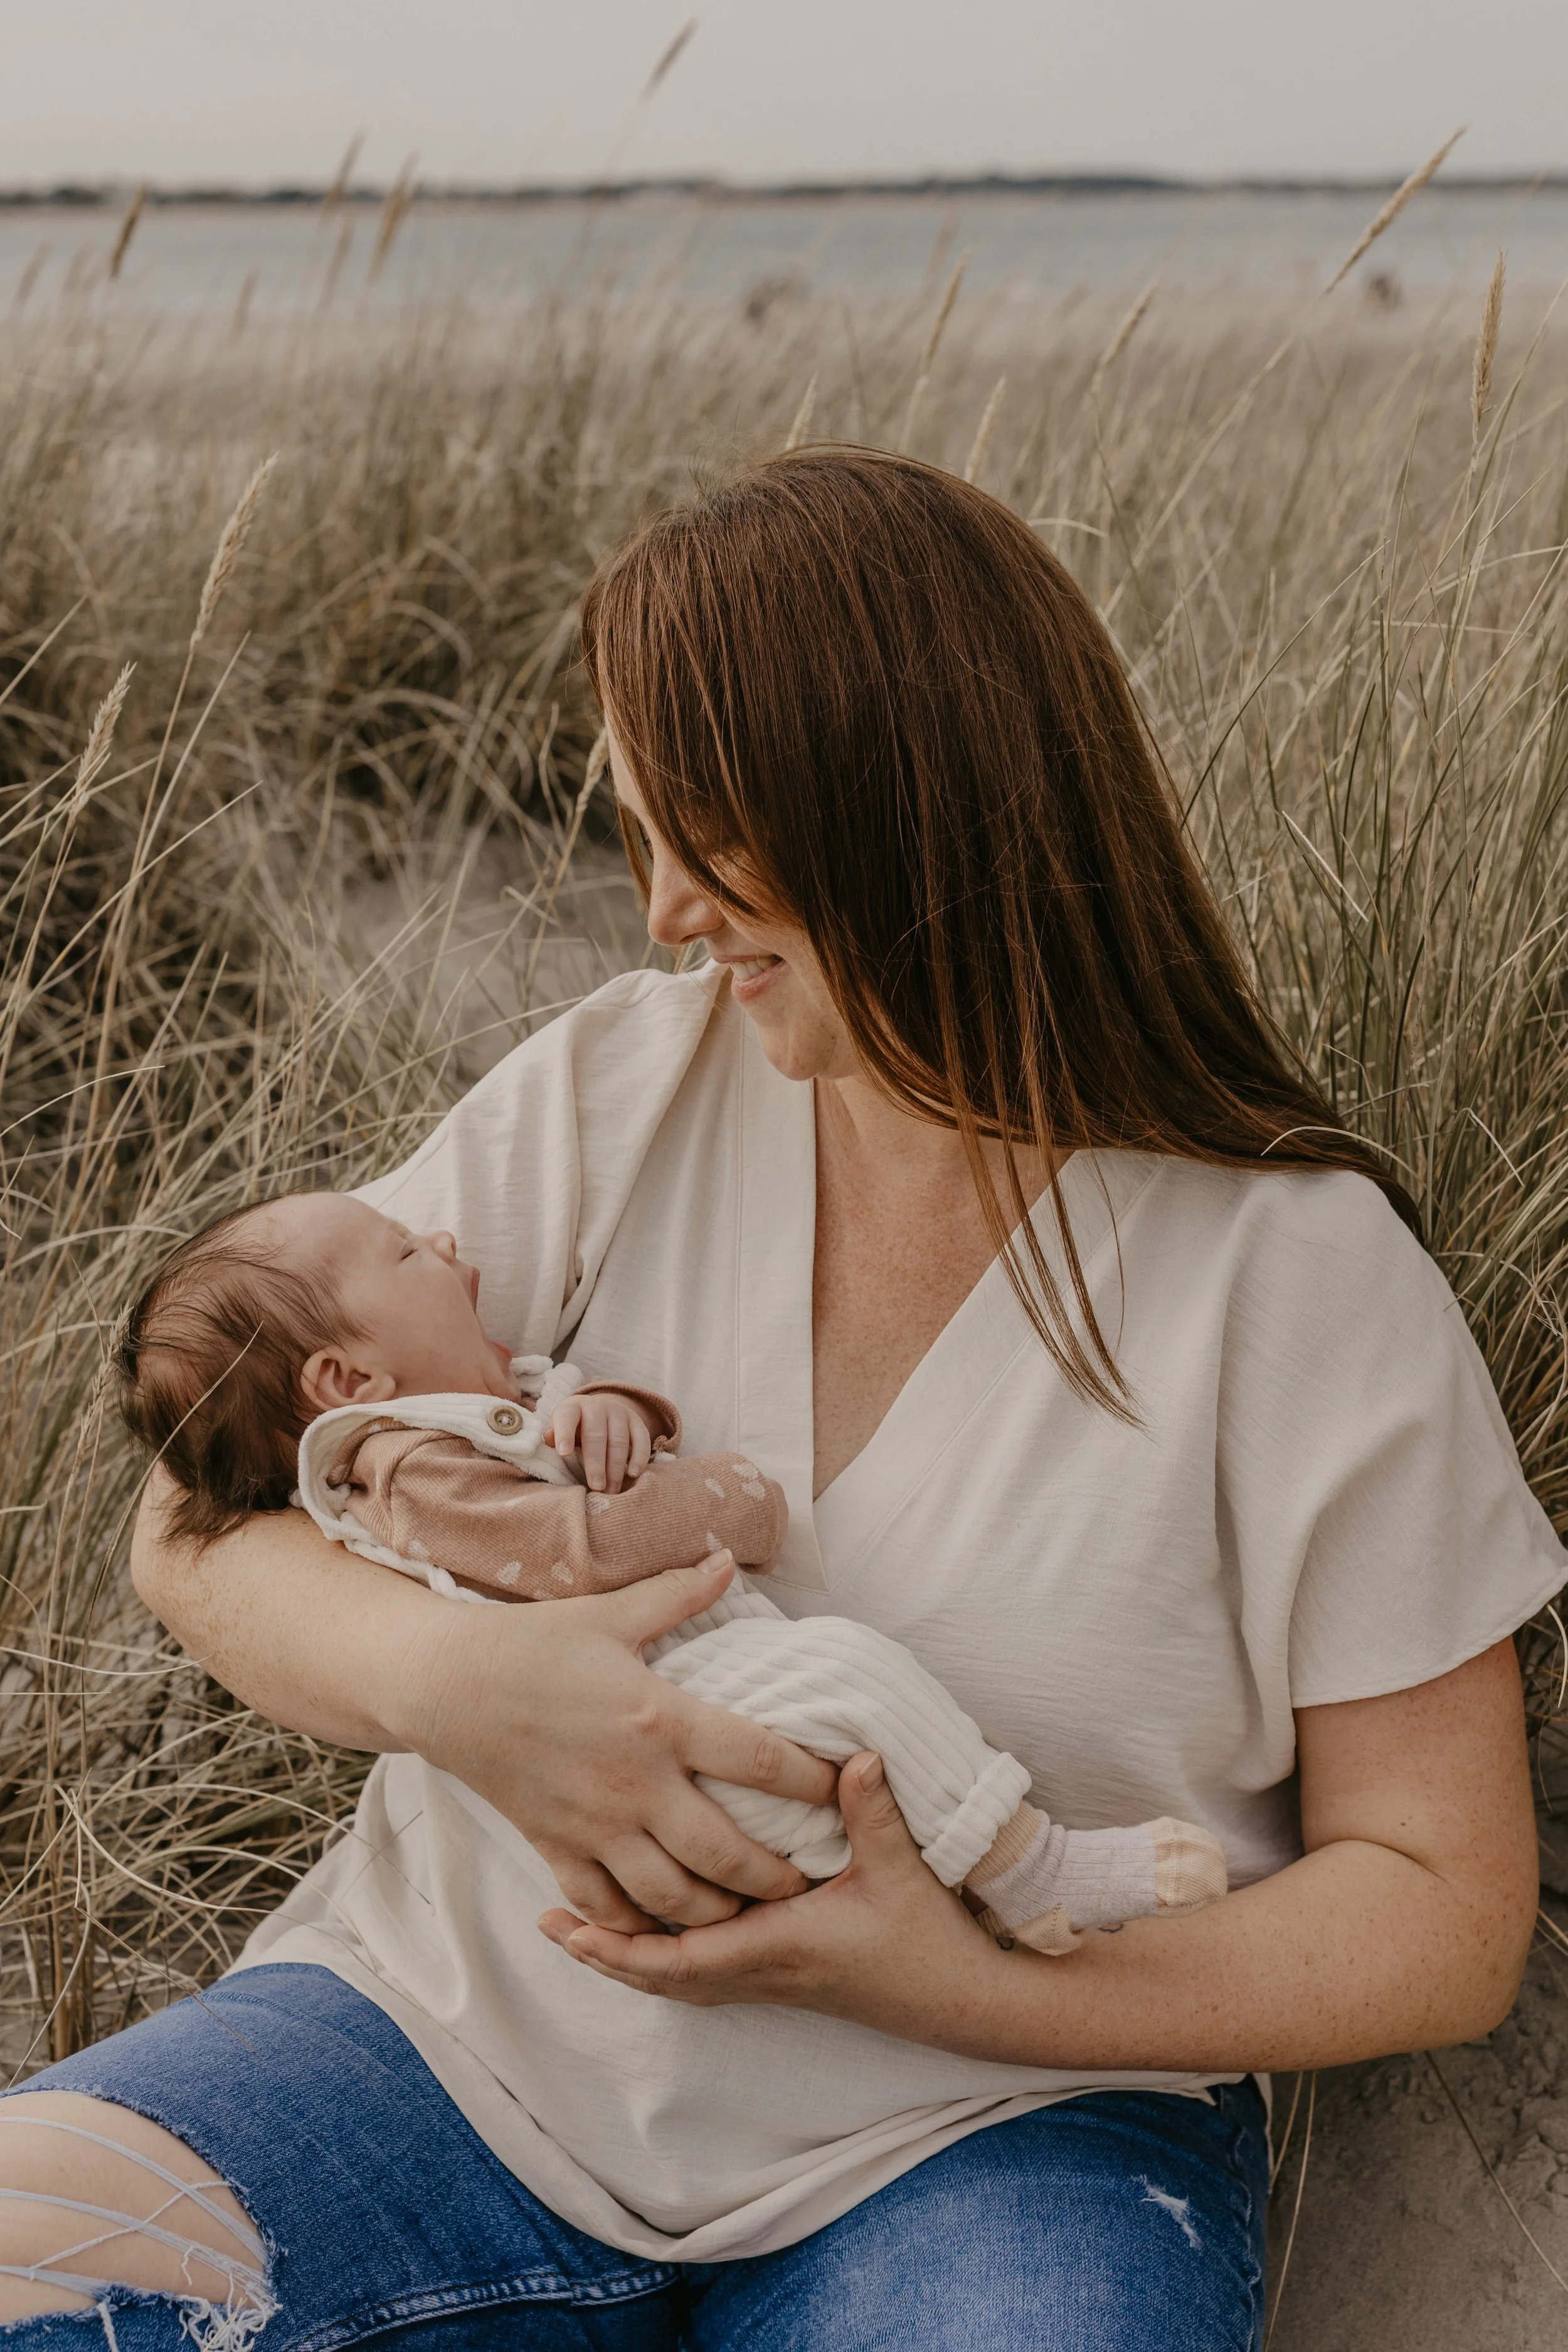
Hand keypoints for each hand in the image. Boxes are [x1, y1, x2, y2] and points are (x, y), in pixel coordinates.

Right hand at [411, 1551, 839, 1931]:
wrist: (446, 1686)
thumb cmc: (533, 1644)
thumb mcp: (610, 1612)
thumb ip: (679, 1593)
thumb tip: (732, 1558)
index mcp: (660, 1719)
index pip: (758, 1759)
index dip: (812, 1780)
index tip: (844, 1787)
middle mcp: (635, 1784)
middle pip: (726, 1852)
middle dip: (776, 1875)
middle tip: (809, 1878)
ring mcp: (595, 1826)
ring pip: (672, 1896)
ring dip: (718, 1912)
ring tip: (749, 1910)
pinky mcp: (557, 1849)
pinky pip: (607, 1908)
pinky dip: (641, 1928)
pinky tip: (669, 1928)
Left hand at [539, 1751, 1010, 2047]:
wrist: (962, 2001)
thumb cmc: (929, 1941)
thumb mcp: (901, 1870)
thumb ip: (872, 1811)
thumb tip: (855, 1755)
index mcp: (779, 1946)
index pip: (684, 1956)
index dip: (625, 1943)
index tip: (574, 1923)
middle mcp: (764, 1970)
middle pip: (664, 1974)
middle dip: (605, 1951)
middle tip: (549, 1925)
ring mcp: (773, 1979)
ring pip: (680, 1980)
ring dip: (628, 1958)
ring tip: (578, 1930)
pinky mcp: (785, 1976)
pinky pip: (706, 1976)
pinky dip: (666, 1962)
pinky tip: (651, 1937)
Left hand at [551, 1390, 659, 1490]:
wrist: (600, 1409)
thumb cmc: (574, 1426)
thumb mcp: (559, 1426)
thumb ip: (554, 1434)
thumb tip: (549, 1440)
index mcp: (573, 1407)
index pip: (567, 1418)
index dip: (564, 1434)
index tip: (563, 1453)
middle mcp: (597, 1407)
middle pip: (596, 1435)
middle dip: (596, 1463)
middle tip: (596, 1486)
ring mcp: (619, 1413)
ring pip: (619, 1440)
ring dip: (615, 1467)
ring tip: (611, 1490)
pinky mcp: (637, 1422)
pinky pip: (641, 1439)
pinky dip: (639, 1458)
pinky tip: (633, 1474)